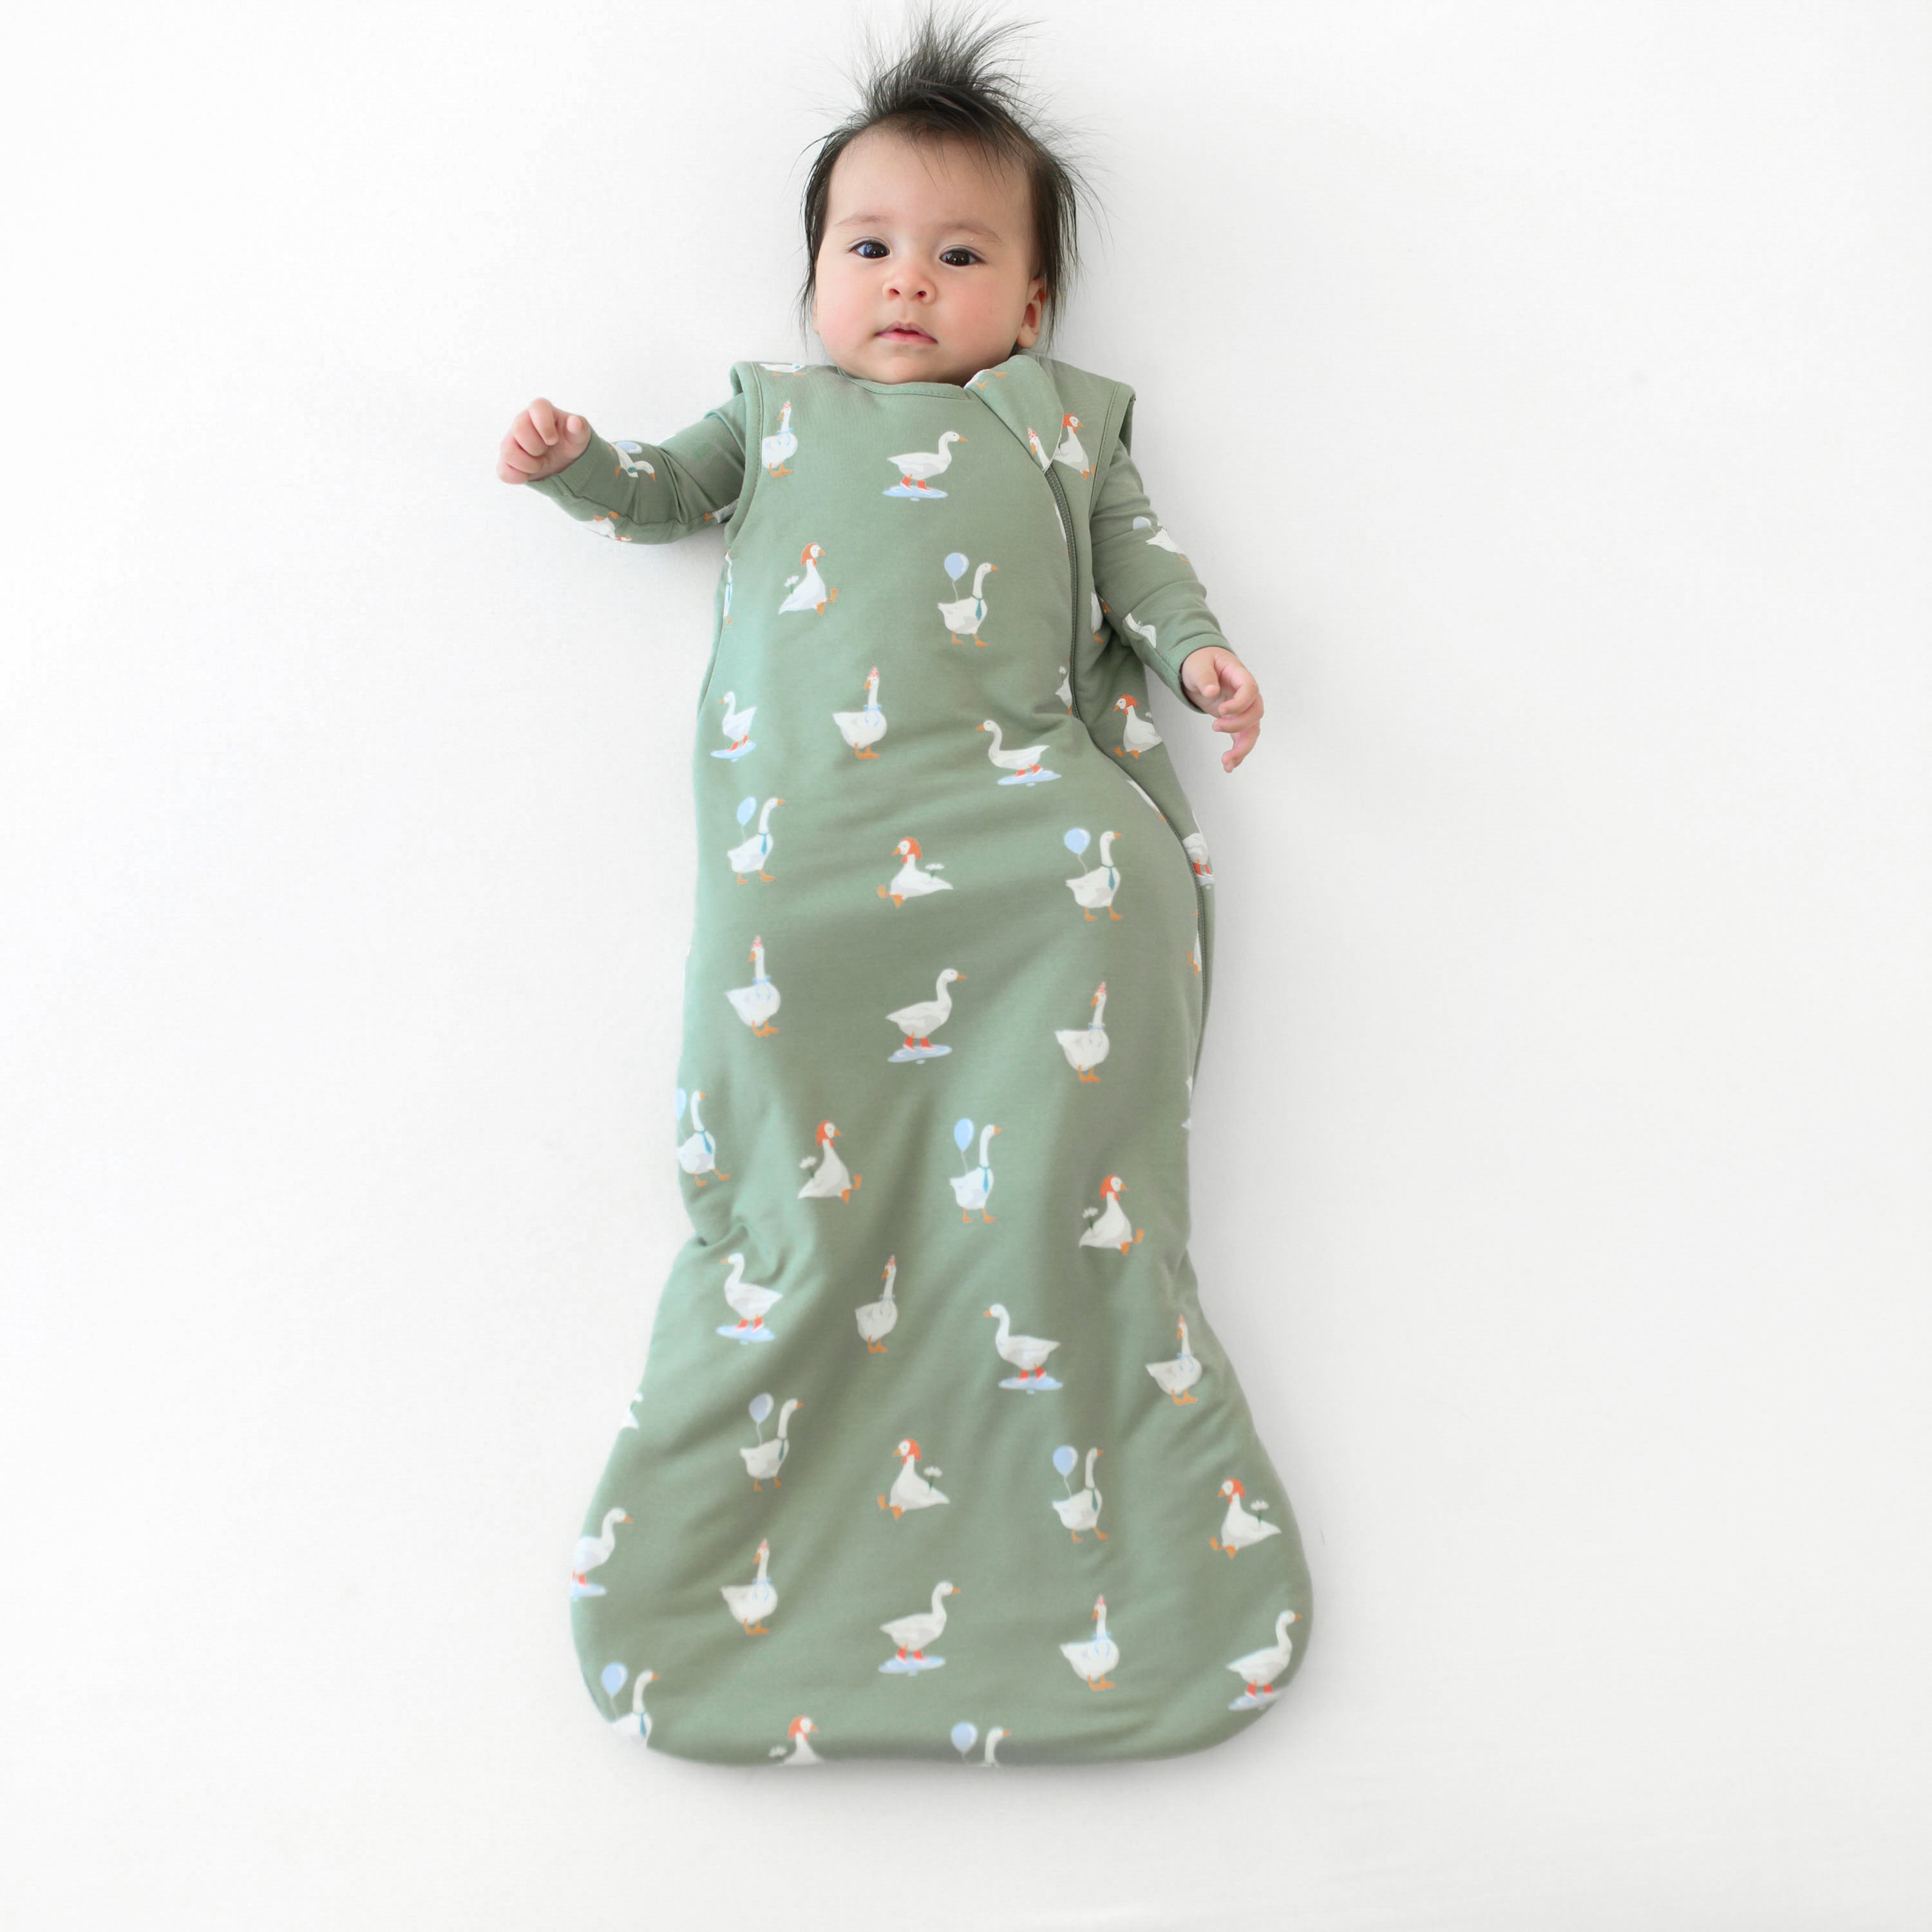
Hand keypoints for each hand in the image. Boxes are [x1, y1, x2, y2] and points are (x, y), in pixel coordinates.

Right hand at [498, 398, 591, 482]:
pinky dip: (519, 477)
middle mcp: (521, 421)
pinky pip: (504, 472)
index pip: (537, 407)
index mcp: (541, 411)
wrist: (563, 462)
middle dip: (537, 447)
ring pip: (508, 451)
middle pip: (519, 429)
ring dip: (529, 464)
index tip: (553, 440)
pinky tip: (530, 474)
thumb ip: (579, 428)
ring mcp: (511, 441)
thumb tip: (575, 422)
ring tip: (540, 463)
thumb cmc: (569, 442)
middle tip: (546, 451)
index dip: (545, 425)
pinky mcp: (506, 461)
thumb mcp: (579, 436)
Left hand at [1179, 646, 1263, 771]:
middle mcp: (1246, 694)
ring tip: (1226, 762)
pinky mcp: (1236, 721)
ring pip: (1252, 730)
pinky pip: (1242, 739)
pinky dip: (1238, 753)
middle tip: (1215, 727)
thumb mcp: (1197, 665)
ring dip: (1242, 748)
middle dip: (1238, 725)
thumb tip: (1212, 691)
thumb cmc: (1200, 661)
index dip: (1240, 703)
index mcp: (1239, 675)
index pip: (1250, 689)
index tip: (1221, 711)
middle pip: (1255, 712)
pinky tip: (1229, 767)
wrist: (1200, 667)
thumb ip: (1204, 677)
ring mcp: (1243, 709)